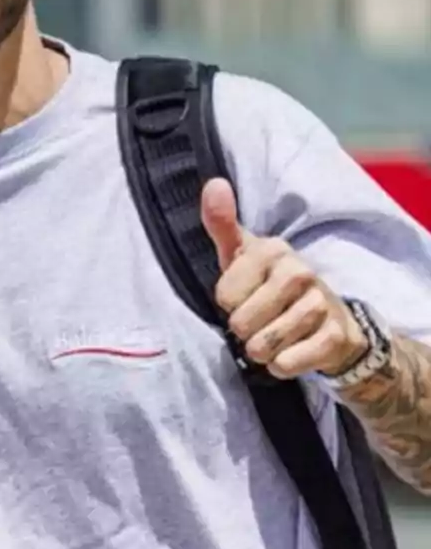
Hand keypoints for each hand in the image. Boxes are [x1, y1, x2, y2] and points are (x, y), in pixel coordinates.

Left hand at [201, 178, 367, 379]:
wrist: (330, 321)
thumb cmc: (269, 284)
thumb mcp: (241, 255)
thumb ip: (221, 223)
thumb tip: (214, 183)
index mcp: (272, 250)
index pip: (224, 296)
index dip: (228, 304)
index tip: (242, 296)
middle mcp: (299, 272)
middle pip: (241, 324)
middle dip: (244, 331)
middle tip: (259, 320)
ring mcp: (320, 304)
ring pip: (263, 346)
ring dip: (262, 350)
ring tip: (273, 336)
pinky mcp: (334, 337)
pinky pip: (287, 364)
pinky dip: (282, 366)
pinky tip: (290, 352)